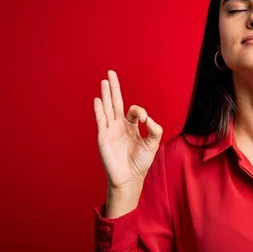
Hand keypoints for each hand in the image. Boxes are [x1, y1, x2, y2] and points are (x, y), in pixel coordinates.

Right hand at [94, 70, 163, 190]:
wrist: (130, 178)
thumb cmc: (140, 162)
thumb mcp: (153, 144)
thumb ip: (154, 129)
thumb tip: (147, 117)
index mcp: (131, 126)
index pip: (134, 111)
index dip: (140, 111)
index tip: (145, 120)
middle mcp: (119, 126)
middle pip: (116, 102)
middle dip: (114, 88)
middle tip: (111, 73)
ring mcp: (110, 130)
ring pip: (107, 108)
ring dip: (105, 95)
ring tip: (104, 81)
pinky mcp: (103, 138)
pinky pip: (101, 121)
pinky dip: (99, 110)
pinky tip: (98, 100)